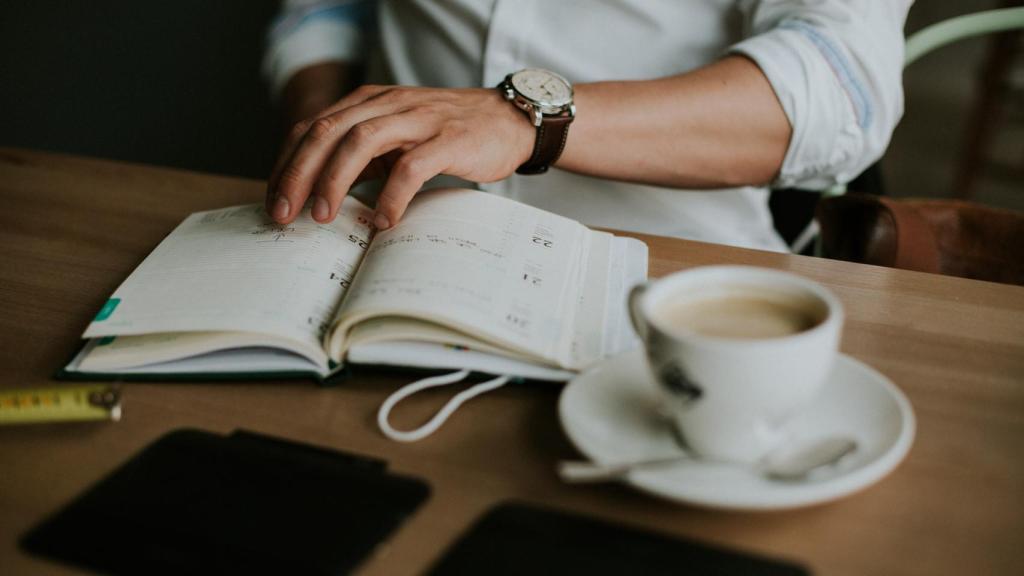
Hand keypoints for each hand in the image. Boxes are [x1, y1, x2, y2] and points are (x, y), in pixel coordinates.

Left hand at [266, 85, 534, 228]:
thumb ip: (364, 158)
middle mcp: (389, 104)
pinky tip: (381, 220)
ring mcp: (419, 120)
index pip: (313, 127)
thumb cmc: (450, 135)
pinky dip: (391, 195)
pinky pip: (412, 166)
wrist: (510, 120)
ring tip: (322, 216)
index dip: (287, 164)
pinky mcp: (449, 140)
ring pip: (361, 142)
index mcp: (370, 102)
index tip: (274, 201)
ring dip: (334, 180)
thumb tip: (321, 197)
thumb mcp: (398, 139)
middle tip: (284, 214)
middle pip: (328, 131)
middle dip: (299, 174)